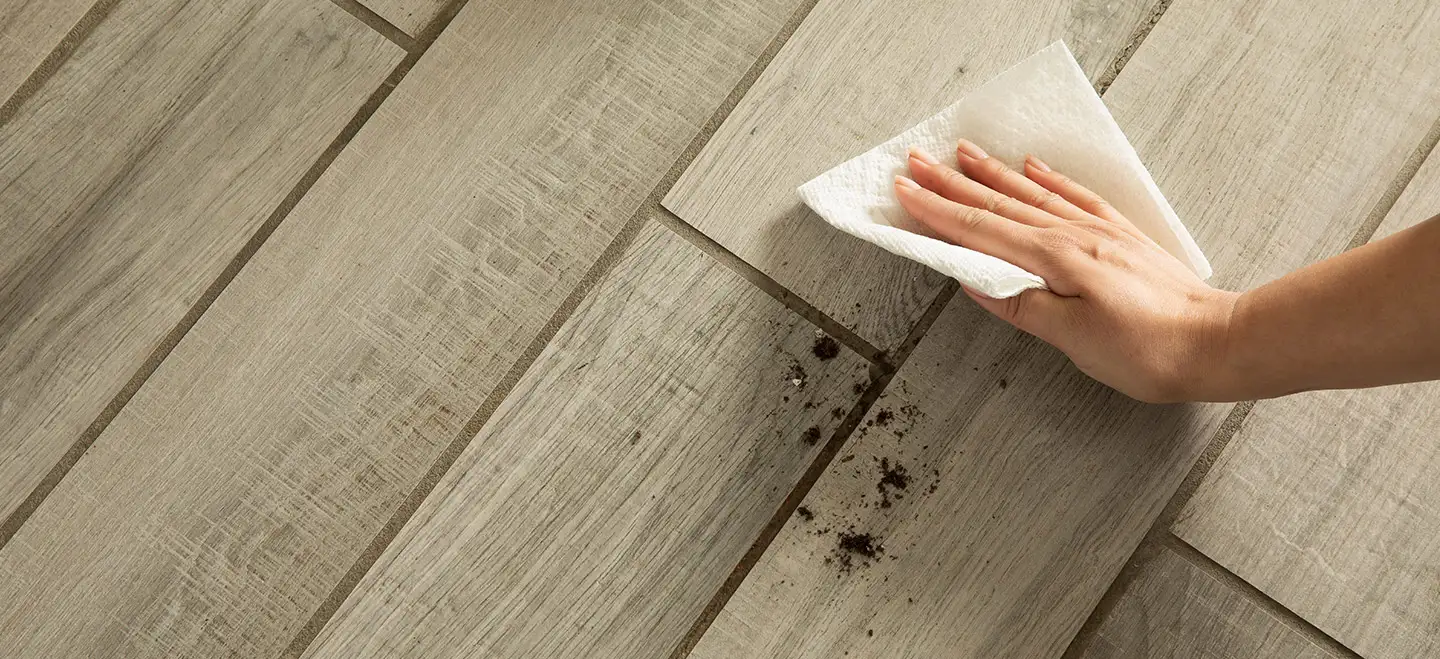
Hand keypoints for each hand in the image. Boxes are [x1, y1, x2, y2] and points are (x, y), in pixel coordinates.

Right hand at [894, 139, 1236, 402]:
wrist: (1216, 343)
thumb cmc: (1148, 351)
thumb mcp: (1073, 339)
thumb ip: (1023, 306)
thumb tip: (978, 282)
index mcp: (1055, 260)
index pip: (982, 231)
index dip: (938, 212)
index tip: (904, 193)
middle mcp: (1074, 236)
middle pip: (1000, 204)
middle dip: (952, 184)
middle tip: (915, 163)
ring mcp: (1099, 232)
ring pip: (1033, 193)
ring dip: (992, 173)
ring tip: (961, 153)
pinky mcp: (1121, 238)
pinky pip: (1076, 196)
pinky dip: (1049, 179)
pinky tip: (1033, 166)